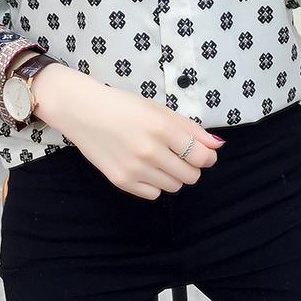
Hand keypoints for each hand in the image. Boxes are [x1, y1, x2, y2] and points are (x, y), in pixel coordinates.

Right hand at [33, 65, 225, 200]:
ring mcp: (135, 168)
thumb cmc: (122, 105)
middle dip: (191, 167)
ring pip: (174, 186)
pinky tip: (145, 168)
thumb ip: (190, 128)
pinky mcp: (121, 181)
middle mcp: (150, 150)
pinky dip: (155, 184)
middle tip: (180, 155)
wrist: (82, 111)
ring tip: (160, 160)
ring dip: (174, 175)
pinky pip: (153, 194)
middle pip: (191, 175)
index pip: (201, 156)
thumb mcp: (158, 109)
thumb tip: (217, 145)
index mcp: (162, 127)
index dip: (207, 157)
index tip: (203, 153)